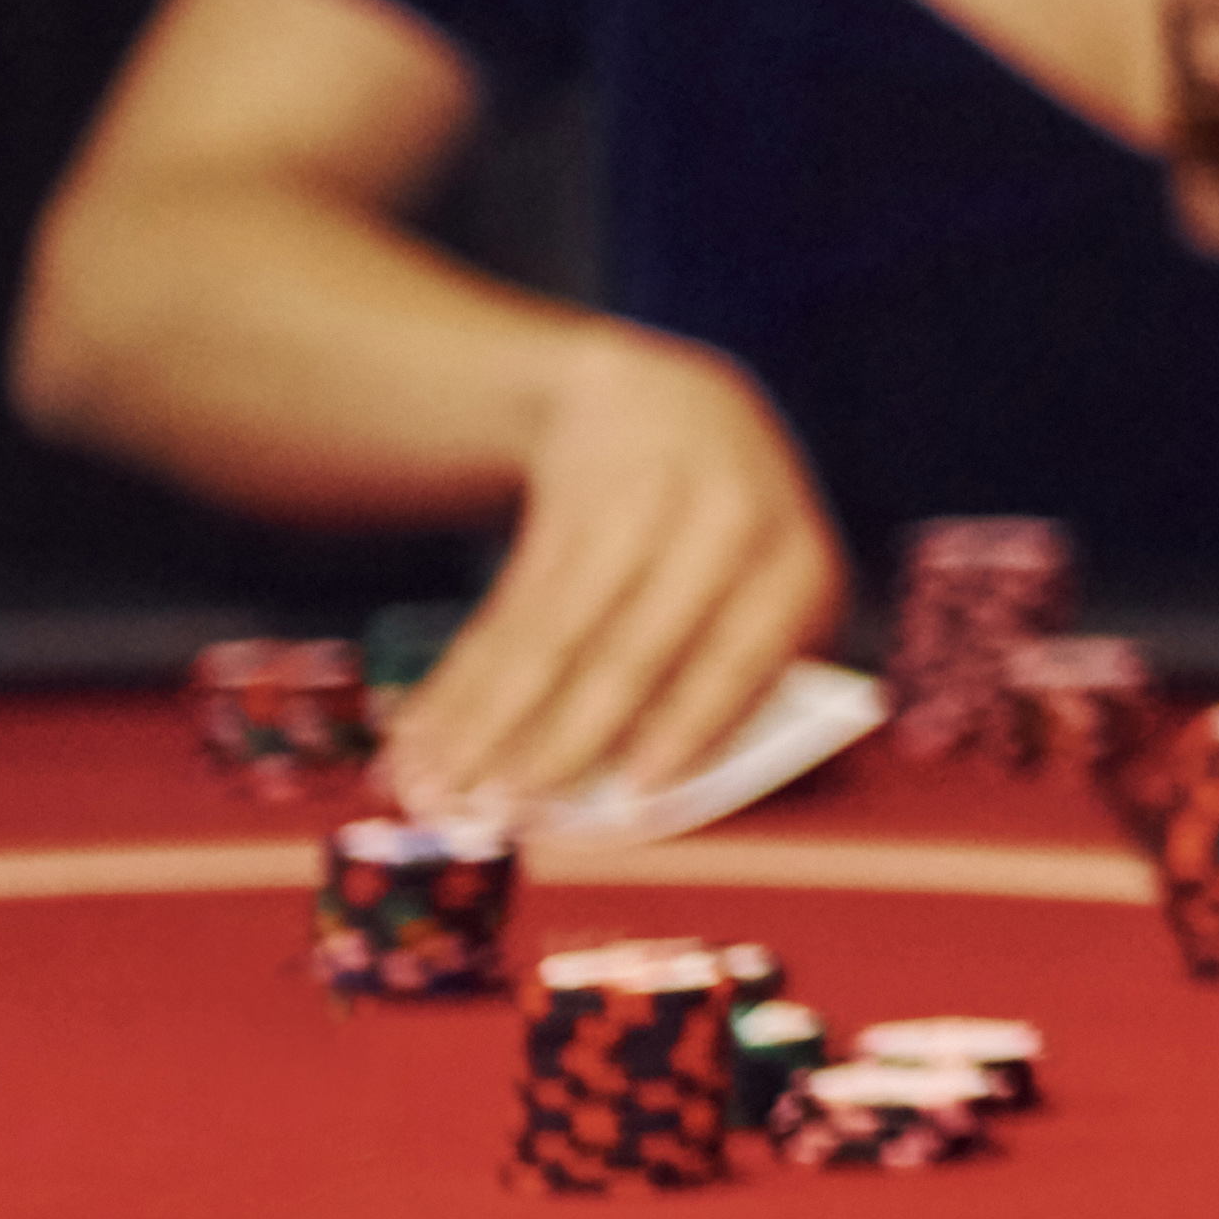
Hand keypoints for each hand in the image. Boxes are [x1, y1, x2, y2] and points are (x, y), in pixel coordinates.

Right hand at [388, 322, 844, 813]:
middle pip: (629, 652)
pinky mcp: (564, 502)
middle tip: (499, 814)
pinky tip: (420, 736)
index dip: (686, 728)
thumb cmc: (726, 550)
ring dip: (483, 722)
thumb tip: (638, 802)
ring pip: (551, 637)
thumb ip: (730, 683)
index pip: (742, 657)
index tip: (633, 797)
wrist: (664, 403)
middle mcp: (725, 524)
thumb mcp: (765, 595)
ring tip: (434, 788)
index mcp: (798, 565)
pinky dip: (461, 684)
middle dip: (555, 743)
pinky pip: (506, 611)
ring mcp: (642, 504)